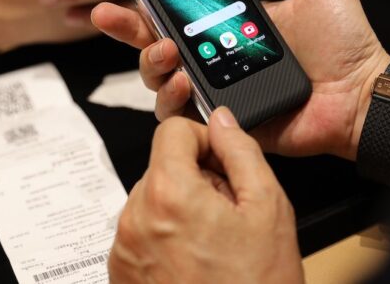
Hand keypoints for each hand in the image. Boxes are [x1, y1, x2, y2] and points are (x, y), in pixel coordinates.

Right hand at [92, 0, 389, 159]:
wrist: (360, 95)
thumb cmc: (347, 43)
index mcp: (230, 21)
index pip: (178, 3)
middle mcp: (214, 52)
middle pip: (153, 37)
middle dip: (122, 22)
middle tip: (106, 10)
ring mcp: (214, 86)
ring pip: (156, 75)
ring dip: (146, 59)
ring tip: (163, 47)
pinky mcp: (219, 117)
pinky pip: (177, 112)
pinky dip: (169, 95)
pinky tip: (180, 78)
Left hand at [110, 108, 302, 283]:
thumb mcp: (267, 208)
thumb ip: (241, 151)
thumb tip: (222, 120)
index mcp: (168, 194)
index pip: (172, 130)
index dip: (204, 140)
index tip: (222, 163)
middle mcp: (135, 219)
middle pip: (162, 166)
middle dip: (196, 177)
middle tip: (228, 212)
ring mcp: (124, 249)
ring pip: (154, 199)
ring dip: (182, 207)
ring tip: (214, 242)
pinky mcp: (121, 273)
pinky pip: (143, 232)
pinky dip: (167, 235)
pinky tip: (196, 260)